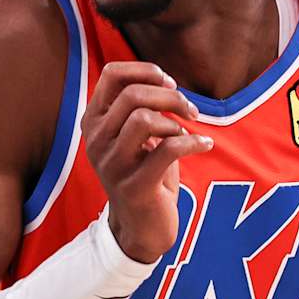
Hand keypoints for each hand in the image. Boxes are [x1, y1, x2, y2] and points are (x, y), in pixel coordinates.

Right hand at [83, 62, 211, 261]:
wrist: (141, 227)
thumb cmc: (144, 173)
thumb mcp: (135, 136)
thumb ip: (141, 107)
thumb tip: (165, 81)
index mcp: (93, 121)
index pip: (111, 74)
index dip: (146, 71)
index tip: (169, 85)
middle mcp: (96, 141)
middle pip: (133, 95)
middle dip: (170, 96)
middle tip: (190, 111)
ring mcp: (112, 164)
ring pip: (144, 118)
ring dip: (175, 121)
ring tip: (187, 132)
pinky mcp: (134, 186)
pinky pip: (168, 148)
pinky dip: (193, 142)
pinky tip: (204, 145)